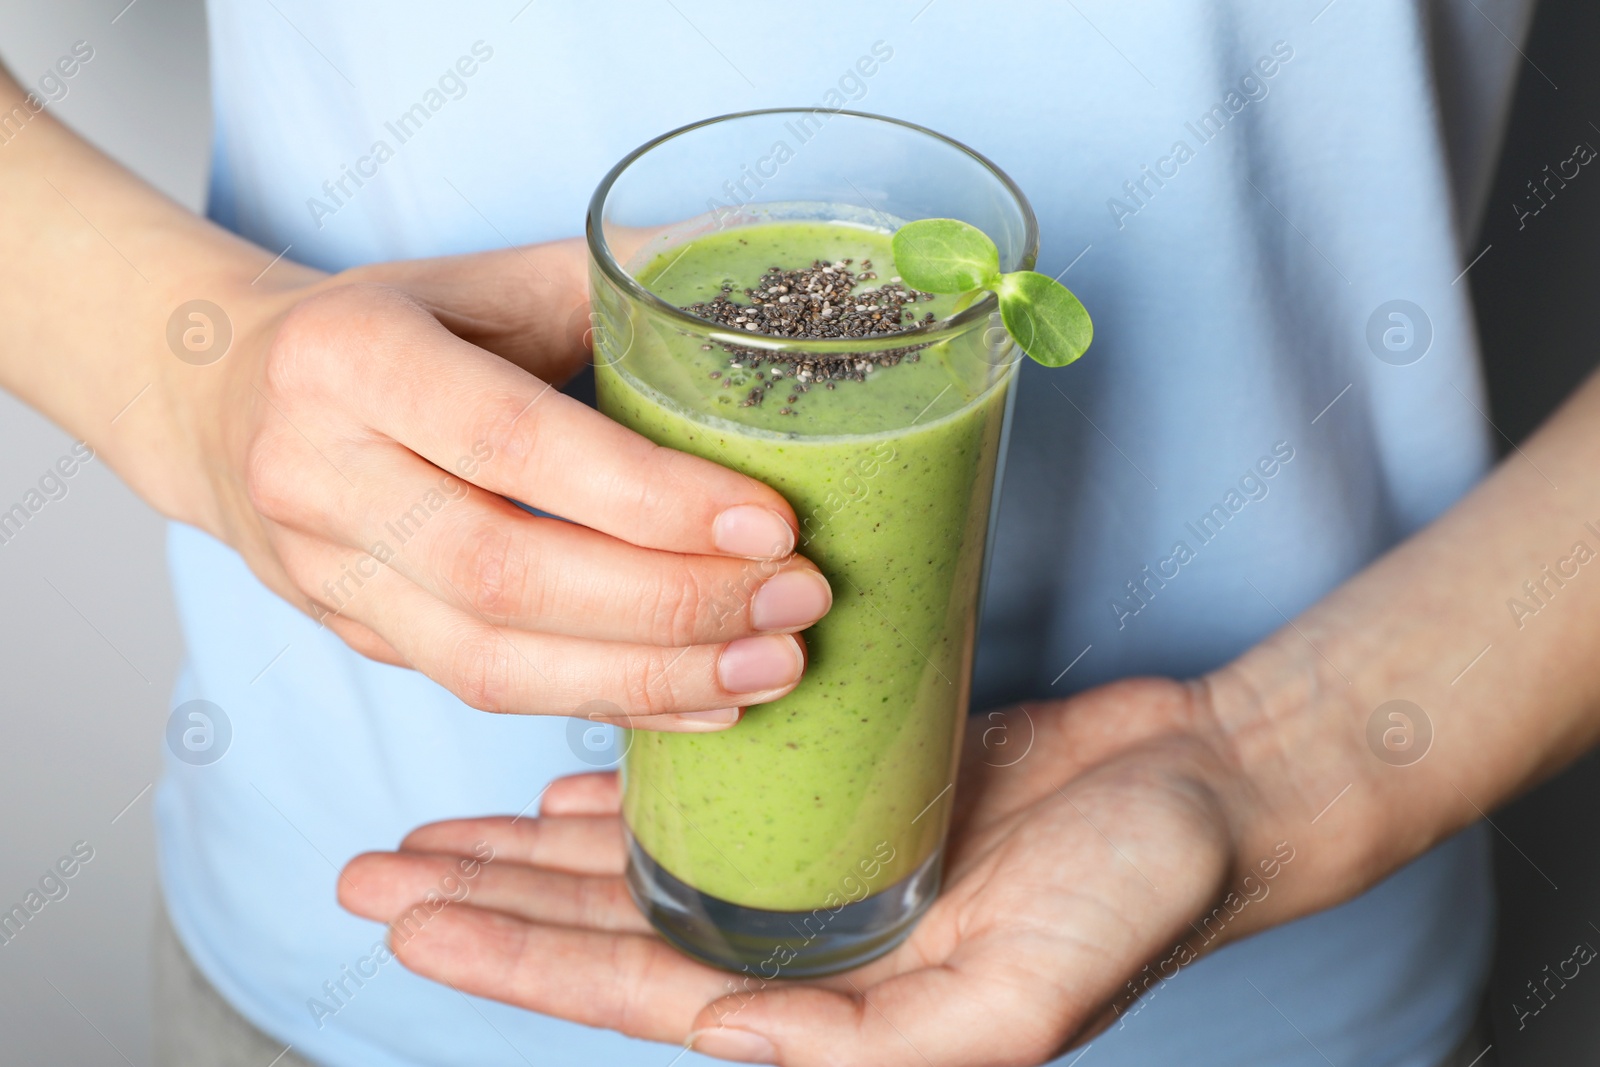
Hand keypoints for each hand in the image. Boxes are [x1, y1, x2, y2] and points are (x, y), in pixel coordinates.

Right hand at [170, 244, 831, 729]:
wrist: (224, 391)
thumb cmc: (398, 323)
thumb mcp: (489, 277)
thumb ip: (620, 286)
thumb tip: (780, 288)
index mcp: (352, 355)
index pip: (514, 440)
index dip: (650, 498)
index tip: (773, 526)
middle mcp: (316, 470)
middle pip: (505, 573)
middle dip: (670, 605)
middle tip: (799, 605)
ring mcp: (322, 570)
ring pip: (488, 664)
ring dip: (646, 679)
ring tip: (773, 669)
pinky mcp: (351, 636)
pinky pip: (483, 692)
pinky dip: (605, 702)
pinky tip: (702, 700)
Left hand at [340, 678, 1285, 1065]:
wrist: (1208, 785)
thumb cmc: (1137, 891)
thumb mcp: (1022, 996)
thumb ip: (877, 1050)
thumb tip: (723, 1045)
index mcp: (830, 1015)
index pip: (636, 992)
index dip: (518, 961)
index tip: (409, 919)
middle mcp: (807, 950)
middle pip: (611, 930)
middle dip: (490, 905)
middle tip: (372, 868)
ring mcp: (823, 871)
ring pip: (643, 866)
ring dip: (535, 852)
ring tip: (436, 829)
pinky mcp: (849, 796)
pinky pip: (716, 800)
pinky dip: (636, 803)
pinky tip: (566, 793)